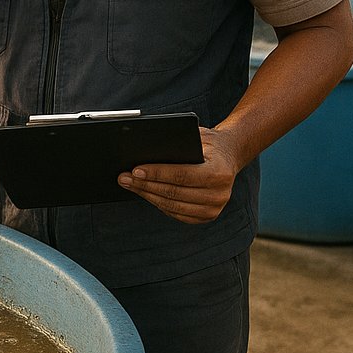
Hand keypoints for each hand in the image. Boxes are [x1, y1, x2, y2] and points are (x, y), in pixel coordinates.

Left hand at [117, 128, 241, 223]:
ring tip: (129, 185)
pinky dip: (158, 203)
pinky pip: (177, 214)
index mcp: (219, 173)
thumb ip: (177, 143)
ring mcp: (214, 209)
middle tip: (124, 178)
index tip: (135, 170)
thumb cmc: (207, 143)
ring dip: (147, 195)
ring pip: (172, 206)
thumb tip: (144, 149)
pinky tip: (145, 193)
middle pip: (173, 193)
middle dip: (145, 185)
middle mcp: (219, 194)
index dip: (156, 173)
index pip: (181, 175)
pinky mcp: (207, 216)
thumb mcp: (197, 136)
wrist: (229, 156)